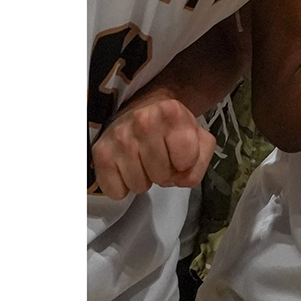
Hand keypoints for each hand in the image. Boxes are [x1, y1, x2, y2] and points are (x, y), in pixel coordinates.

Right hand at [90, 87, 215, 199]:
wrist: (144, 109)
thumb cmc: (173, 127)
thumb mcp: (199, 137)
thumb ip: (200, 162)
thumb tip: (181, 180)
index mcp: (171, 113)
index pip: (186, 161)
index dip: (186, 163)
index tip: (179, 152)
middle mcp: (143, 121)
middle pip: (162, 176)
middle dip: (165, 173)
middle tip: (160, 158)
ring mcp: (119, 137)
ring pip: (139, 186)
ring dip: (145, 179)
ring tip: (144, 161)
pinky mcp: (100, 153)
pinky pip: (116, 192)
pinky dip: (124, 187)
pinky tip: (127, 168)